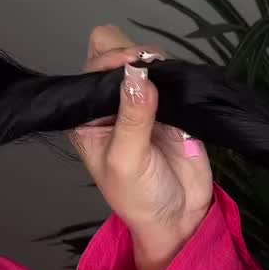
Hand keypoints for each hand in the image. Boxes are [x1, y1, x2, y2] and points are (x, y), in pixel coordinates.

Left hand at [69, 25, 213, 269]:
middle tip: (149, 72)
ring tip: (167, 84)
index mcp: (88, 115)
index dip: (109, 61)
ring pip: (146, 59)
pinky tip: (179, 86)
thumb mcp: (126, 162)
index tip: (132, 66)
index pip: (91, 69)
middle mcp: (113, 102)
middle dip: (131, 54)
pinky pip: (173, 74)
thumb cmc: (139, 197)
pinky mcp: (173, 103)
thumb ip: (132, 119)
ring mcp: (144, 100)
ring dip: (157, 63)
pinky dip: (177, 73)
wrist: (179, 217)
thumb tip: (137, 75)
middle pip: (115, 52)